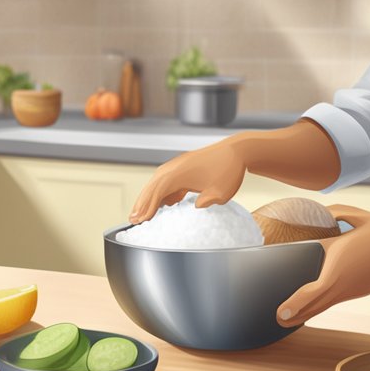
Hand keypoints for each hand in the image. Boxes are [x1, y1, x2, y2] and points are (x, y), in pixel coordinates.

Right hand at [129, 140, 246, 222]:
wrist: (237, 151)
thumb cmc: (228, 169)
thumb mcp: (222, 191)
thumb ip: (208, 201)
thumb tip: (197, 207)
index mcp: (181, 172)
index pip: (158, 190)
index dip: (148, 206)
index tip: (141, 220)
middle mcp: (176, 167)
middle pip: (153, 186)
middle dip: (141, 203)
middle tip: (132, 220)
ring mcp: (179, 166)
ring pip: (158, 183)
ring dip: (149, 197)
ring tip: (142, 214)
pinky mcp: (184, 168)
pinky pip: (168, 181)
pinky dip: (162, 193)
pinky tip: (165, 204)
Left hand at [276, 204, 369, 326]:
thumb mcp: (356, 217)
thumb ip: (335, 213)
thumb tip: (321, 212)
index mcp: (338, 271)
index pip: (311, 293)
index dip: (294, 305)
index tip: (280, 313)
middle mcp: (346, 286)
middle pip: (316, 306)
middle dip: (296, 315)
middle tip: (278, 320)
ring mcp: (356, 290)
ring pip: (328, 303)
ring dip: (310, 309)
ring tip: (295, 316)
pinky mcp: (364, 288)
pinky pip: (339, 298)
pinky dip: (324, 302)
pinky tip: (321, 299)